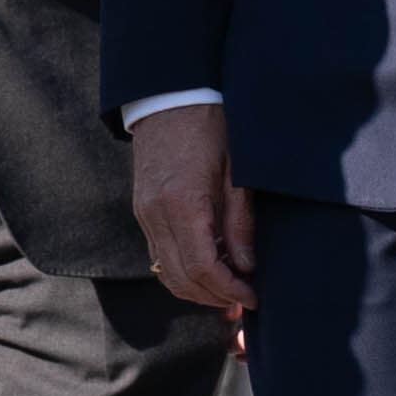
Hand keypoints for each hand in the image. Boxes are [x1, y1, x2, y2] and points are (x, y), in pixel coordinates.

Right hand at [131, 102, 257, 313]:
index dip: (229, 290)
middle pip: (181, 279)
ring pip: (167, 272)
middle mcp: (156, 215)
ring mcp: (144, 214)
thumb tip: (247, 267)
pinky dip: (184, 269)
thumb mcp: (237, 173)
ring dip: (198, 288)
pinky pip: (160, 254)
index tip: (253, 297)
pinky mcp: (142, 210)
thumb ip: (240, 223)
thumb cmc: (210, 127)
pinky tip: (210, 264)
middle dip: (214, 297)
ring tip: (229, 286)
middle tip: (244, 298)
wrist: (170, 97)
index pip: (203, 268)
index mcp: (182, 204)